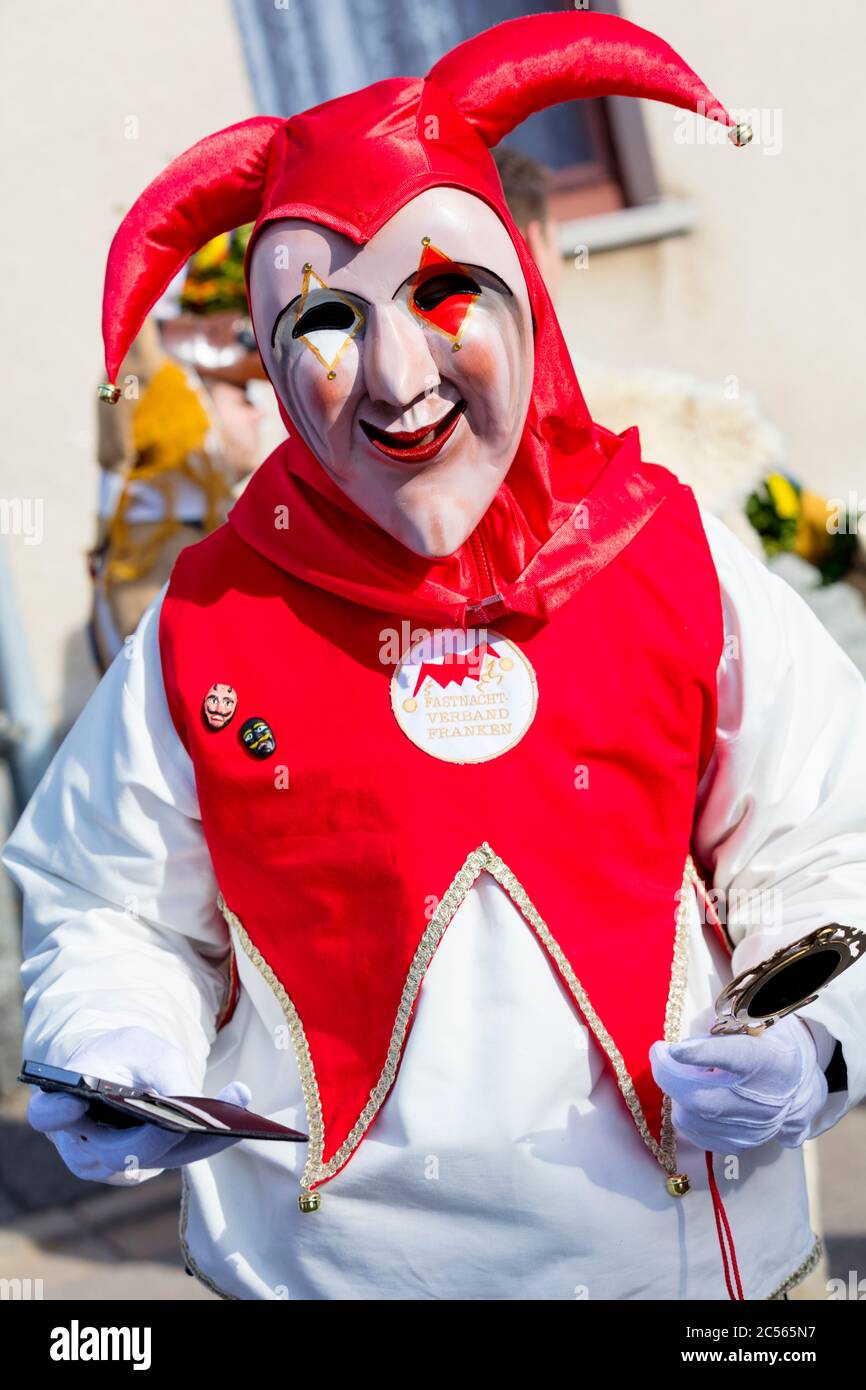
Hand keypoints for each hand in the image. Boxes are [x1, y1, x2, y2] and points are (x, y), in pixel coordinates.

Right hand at [27, 1026, 250, 1183]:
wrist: (123, 1072)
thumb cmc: (125, 1054)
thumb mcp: (144, 1047)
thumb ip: (162, 1072)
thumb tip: (192, 1103)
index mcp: (63, 1103)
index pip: (48, 1114)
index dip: (56, 1112)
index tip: (73, 1102)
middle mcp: (80, 1143)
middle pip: (116, 1149)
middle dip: (160, 1134)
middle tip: (200, 1117)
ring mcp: (107, 1164)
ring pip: (152, 1160)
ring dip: (196, 1142)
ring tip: (235, 1112)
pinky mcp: (140, 1169)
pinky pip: (173, 1161)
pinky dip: (204, 1145)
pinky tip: (237, 1125)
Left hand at [649, 1015, 827, 1151]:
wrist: (801, 1082)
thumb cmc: (772, 1042)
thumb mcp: (757, 1019)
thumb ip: (727, 1019)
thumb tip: (697, 1029)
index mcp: (770, 1061)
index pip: (734, 1058)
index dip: (701, 1054)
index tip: (673, 1049)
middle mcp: (765, 1101)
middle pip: (703, 1099)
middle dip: (669, 1076)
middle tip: (660, 1055)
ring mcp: (755, 1128)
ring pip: (694, 1120)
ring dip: (676, 1095)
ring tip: (680, 1074)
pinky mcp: (744, 1142)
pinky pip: (698, 1134)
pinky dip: (685, 1114)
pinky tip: (690, 1095)